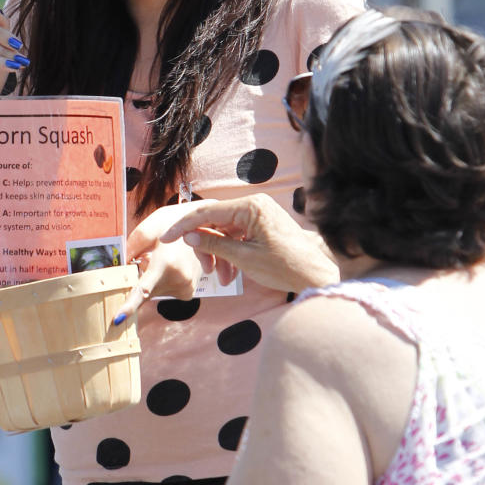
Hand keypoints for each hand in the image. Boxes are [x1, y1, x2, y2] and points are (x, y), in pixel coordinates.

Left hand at [113, 223, 206, 322]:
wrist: (202, 227)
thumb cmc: (172, 225)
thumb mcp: (149, 229)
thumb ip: (131, 247)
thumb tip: (119, 267)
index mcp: (166, 263)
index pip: (143, 290)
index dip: (130, 306)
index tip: (119, 319)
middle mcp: (179, 280)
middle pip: (145, 291)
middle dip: (140, 278)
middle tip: (149, 257)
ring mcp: (186, 288)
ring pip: (154, 291)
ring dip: (152, 279)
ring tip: (166, 258)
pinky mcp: (188, 293)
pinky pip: (163, 291)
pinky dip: (161, 282)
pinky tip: (170, 267)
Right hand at [129, 195, 338, 294]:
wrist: (317, 275)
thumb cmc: (285, 266)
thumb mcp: (244, 259)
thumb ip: (214, 245)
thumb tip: (188, 236)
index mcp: (250, 207)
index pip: (207, 212)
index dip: (184, 226)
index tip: (167, 238)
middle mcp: (254, 205)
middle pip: (215, 221)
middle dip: (206, 246)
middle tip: (204, 270)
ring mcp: (259, 214)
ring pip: (225, 231)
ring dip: (218, 255)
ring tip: (221, 279)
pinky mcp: (263, 225)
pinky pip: (237, 236)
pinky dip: (230, 254)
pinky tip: (230, 275)